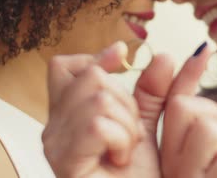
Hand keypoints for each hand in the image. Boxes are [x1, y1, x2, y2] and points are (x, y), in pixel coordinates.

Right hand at [42, 42, 174, 177]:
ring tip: (125, 151)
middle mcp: (53, 128)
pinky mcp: (64, 161)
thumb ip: (153, 92)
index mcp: (68, 116)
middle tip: (130, 135)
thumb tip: (164, 56)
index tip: (120, 55)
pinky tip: (119, 161)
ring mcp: (55, 145)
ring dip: (127, 125)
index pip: (65, 67)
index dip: (95, 57)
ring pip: (99, 98)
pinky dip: (121, 140)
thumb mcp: (146, 127)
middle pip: (89, 76)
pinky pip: (99, 125)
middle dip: (126, 101)